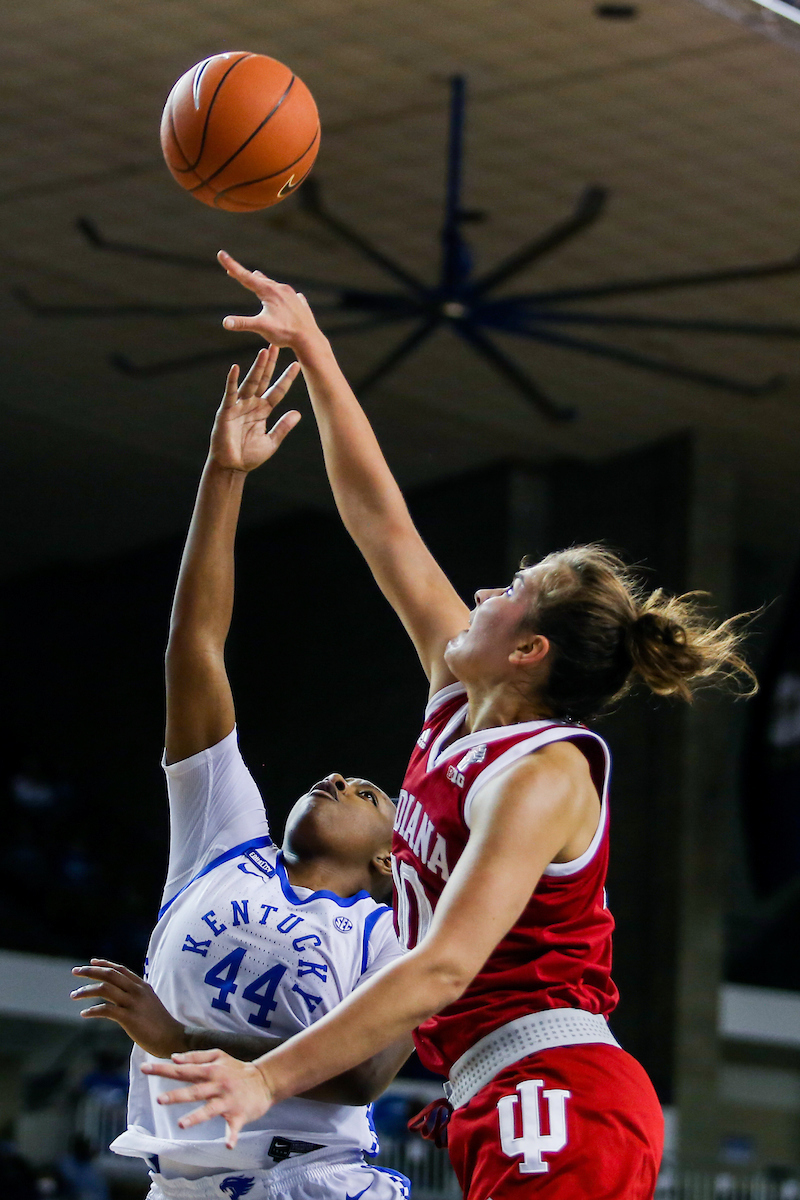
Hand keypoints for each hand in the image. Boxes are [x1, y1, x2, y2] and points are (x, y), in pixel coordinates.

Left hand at [70, 959, 187, 1058]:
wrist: (173, 1038)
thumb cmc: (161, 1024)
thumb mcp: (150, 1003)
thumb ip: (137, 996)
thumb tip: (121, 996)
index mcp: (142, 986)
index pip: (120, 969)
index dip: (104, 964)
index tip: (91, 962)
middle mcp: (137, 991)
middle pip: (109, 974)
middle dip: (90, 971)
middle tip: (75, 971)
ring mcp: (133, 1003)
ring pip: (104, 989)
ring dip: (86, 990)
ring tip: (74, 995)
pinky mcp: (129, 1018)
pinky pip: (106, 1010)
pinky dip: (92, 1010)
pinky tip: (84, 1013)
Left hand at [142, 1048, 273, 1148]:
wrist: (265, 1081)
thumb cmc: (237, 1069)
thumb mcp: (219, 1056)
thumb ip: (196, 1057)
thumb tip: (174, 1058)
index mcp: (211, 1070)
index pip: (183, 1069)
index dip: (163, 1068)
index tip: (144, 1068)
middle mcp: (218, 1085)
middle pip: (194, 1091)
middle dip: (177, 1095)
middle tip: (159, 1100)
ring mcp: (228, 1101)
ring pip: (210, 1110)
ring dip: (196, 1117)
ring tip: (182, 1124)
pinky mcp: (239, 1115)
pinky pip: (234, 1128)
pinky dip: (232, 1136)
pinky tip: (228, 1145)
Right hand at [209, 346, 300, 473]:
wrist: (232, 468)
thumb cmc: (249, 456)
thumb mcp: (271, 442)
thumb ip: (283, 427)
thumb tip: (298, 413)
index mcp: (262, 411)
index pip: (277, 391)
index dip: (286, 378)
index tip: (297, 365)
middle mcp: (251, 405)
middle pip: (263, 380)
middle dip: (270, 364)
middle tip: (277, 345)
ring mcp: (238, 406)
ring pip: (249, 383)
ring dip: (256, 368)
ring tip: (264, 352)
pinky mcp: (226, 411)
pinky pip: (229, 394)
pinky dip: (231, 381)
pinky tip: (235, 368)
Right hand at [217, 250, 323, 351]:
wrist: (309, 339)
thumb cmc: (285, 333)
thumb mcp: (261, 327)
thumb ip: (243, 323)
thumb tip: (225, 322)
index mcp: (268, 291)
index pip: (245, 277)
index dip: (231, 265)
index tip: (221, 254)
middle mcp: (280, 289)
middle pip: (259, 280)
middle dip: (245, 276)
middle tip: (233, 270)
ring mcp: (291, 295)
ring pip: (274, 285)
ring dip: (263, 282)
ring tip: (257, 277)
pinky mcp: (300, 304)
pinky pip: (289, 295)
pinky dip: (283, 294)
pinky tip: (290, 294)